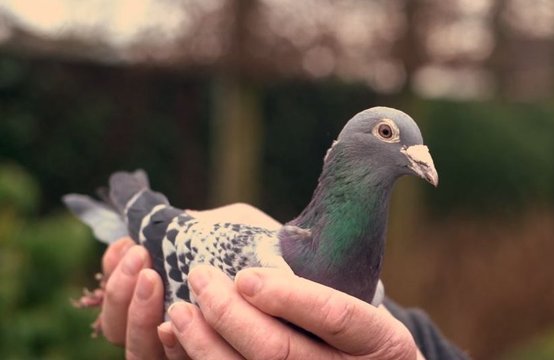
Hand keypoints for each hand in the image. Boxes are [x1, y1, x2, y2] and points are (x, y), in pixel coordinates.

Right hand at [97, 203, 283, 358]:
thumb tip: (145, 227)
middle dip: (119, 291)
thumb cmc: (272, 249)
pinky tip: (173, 318)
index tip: (124, 246)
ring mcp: (192, 349)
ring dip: (136, 314)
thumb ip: (192, 230)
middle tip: (140, 256)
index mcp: (168, 298)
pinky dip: (171, 344)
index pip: (122, 302)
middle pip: (119, 329)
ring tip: (153, 276)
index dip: (113, 277)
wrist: (315, 267)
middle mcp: (174, 330)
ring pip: (139, 353)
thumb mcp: (229, 231)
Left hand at [163, 265, 421, 359]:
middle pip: (281, 352)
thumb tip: (241, 227)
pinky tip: (177, 341)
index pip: (335, 316)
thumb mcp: (361, 301)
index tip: (246, 275)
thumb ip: (320, 275)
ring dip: (205, 344)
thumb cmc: (357, 330)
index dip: (289, 297)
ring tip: (179, 311)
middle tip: (200, 279)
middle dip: (231, 315)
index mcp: (380, 340)